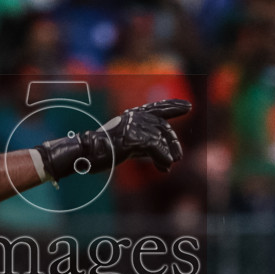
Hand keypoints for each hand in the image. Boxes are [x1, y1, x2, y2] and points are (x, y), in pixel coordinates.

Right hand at [36, 99, 190, 178]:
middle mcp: (134, 117)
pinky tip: (165, 167)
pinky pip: (155, 148)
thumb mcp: (130, 145)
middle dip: (173, 141)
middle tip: (178, 156)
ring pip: (160, 138)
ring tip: (170, 164)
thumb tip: (168, 161)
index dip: (173, 106)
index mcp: (132, 116)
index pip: (157, 108)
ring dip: (168, 153)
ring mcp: (133, 127)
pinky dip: (162, 158)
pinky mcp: (132, 138)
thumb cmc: (104, 152)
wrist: (85, 154)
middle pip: (162, 126)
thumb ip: (147, 147)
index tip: (189, 106)